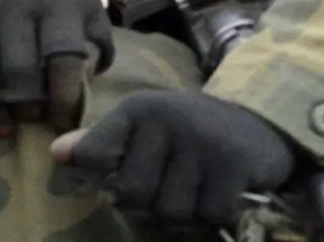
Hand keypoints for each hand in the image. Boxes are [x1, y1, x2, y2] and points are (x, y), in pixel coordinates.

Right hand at [0, 0, 110, 137]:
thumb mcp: (89, 10)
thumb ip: (95, 47)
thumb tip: (85, 90)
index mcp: (59, 5)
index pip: (62, 57)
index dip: (64, 96)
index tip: (65, 121)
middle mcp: (16, 7)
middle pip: (17, 67)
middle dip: (25, 104)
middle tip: (32, 122)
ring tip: (2, 130)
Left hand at [53, 91, 295, 229]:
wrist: (266, 121)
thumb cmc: (192, 133)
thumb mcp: (146, 129)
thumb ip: (101, 144)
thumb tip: (57, 153)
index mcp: (141, 109)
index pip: (93, 157)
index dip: (108, 174)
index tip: (133, 164)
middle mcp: (170, 118)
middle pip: (132, 195)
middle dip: (153, 199)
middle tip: (176, 180)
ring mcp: (203, 140)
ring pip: (169, 211)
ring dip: (186, 211)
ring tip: (199, 188)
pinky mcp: (233, 163)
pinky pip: (207, 215)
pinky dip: (215, 213)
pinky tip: (223, 192)